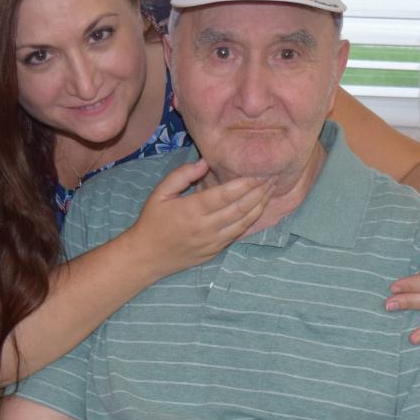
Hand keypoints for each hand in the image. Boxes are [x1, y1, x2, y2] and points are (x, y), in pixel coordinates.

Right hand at [127, 158, 270, 278]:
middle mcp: (205, 227)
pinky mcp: (215, 251)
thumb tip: (205, 162)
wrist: (147, 256)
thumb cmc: (152, 221)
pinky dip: (251, 221)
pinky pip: (237, 235)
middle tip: (273, 179)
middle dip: (259, 193)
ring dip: (260, 207)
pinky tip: (258, 210)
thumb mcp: (160, 193)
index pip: (226, 194)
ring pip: (243, 223)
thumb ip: (182, 175)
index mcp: (192, 210)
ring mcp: (212, 242)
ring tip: (270, 192)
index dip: (246, 183)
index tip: (259, 173)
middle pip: (240, 208)